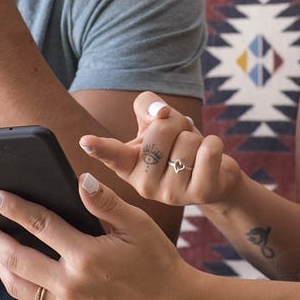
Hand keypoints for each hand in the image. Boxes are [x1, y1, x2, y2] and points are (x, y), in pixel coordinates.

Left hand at [0, 172, 198, 299]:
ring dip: (1, 264)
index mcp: (86, 256)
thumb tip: (79, 180)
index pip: (38, 225)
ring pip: (18, 286)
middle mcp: (71, 285)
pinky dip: (19, 286)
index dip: (13, 208)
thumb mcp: (138, 225)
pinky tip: (20, 271)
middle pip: (16, 258)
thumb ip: (105, 202)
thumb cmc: (158, 262)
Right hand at [79, 91, 242, 207]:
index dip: (99, 147)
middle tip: (180, 139)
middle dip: (177, 124)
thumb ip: (147, 106)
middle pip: (161, 130)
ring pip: (187, 140)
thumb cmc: (178, 147)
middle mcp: (144, 184)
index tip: (85, 142)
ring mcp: (171, 193)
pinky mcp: (199, 193)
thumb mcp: (156, 124)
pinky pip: (208, 151)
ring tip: (194, 153)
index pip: (112, 154)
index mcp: (128, 165)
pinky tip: (209, 155)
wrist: (212, 177)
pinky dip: (214, 143)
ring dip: (196, 137)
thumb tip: (159, 112)